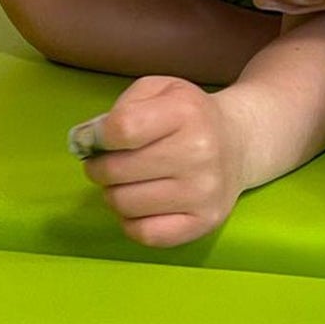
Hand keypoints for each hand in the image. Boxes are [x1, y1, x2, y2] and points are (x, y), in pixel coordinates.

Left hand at [74, 74, 243, 248]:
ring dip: (113, 194)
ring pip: (125, 204)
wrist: (239, 142)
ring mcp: (203, 191)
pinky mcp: (204, 222)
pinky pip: (144, 234)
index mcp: (185, 111)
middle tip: (107, 164)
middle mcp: (199, 151)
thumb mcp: (160, 90)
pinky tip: (140, 205)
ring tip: (125, 183)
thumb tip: (85, 140)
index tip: (97, 139)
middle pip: (117, 170)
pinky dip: (130, 221)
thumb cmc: (189, 115)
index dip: (97, 136)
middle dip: (100, 168)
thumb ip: (121, 108)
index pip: (122, 129)